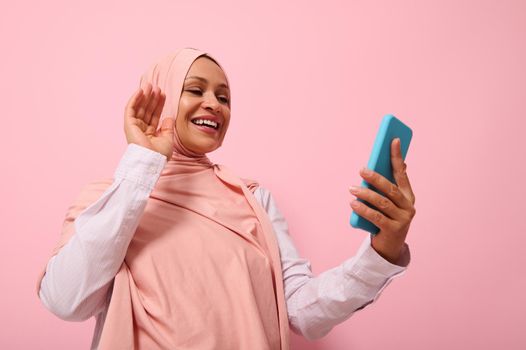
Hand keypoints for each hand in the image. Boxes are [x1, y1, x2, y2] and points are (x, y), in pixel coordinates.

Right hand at [123, 83, 173, 159]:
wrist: (151, 161)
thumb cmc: (159, 155)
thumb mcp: (168, 139)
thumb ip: (167, 128)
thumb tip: (168, 118)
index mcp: (149, 133)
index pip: (154, 115)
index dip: (159, 104)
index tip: (163, 95)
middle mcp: (141, 129)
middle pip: (147, 109)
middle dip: (152, 98)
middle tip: (157, 87)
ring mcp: (134, 127)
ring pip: (139, 107)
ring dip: (144, 96)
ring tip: (150, 86)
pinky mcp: (128, 125)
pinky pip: (130, 109)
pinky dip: (135, 99)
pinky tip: (141, 91)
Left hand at [349, 138, 415, 263]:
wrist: (390, 246)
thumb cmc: (386, 218)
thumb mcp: (387, 202)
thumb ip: (384, 186)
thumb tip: (375, 166)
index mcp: (408, 195)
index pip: (402, 172)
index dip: (398, 156)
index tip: (393, 140)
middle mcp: (408, 206)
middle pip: (391, 188)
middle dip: (376, 178)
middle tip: (362, 170)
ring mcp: (403, 219)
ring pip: (383, 203)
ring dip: (366, 194)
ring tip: (352, 188)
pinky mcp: (394, 230)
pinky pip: (376, 217)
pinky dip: (363, 209)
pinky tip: (353, 204)